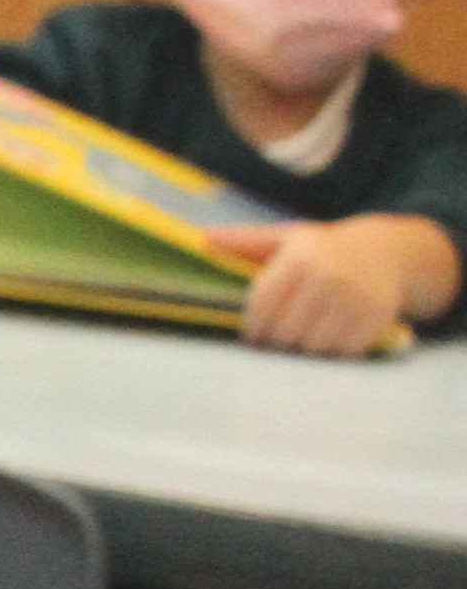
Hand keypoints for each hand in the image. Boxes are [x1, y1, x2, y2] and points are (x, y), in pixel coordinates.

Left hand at [240, 219, 414, 355]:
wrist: (386, 252)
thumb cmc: (323, 248)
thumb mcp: (286, 237)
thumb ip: (245, 241)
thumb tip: (203, 238)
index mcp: (301, 256)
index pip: (263, 304)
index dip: (253, 325)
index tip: (253, 334)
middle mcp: (329, 276)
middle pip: (286, 330)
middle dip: (277, 339)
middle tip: (278, 338)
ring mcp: (355, 297)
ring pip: (313, 345)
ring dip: (304, 347)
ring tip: (303, 336)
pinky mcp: (376, 316)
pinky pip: (342, 351)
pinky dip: (332, 350)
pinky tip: (329, 336)